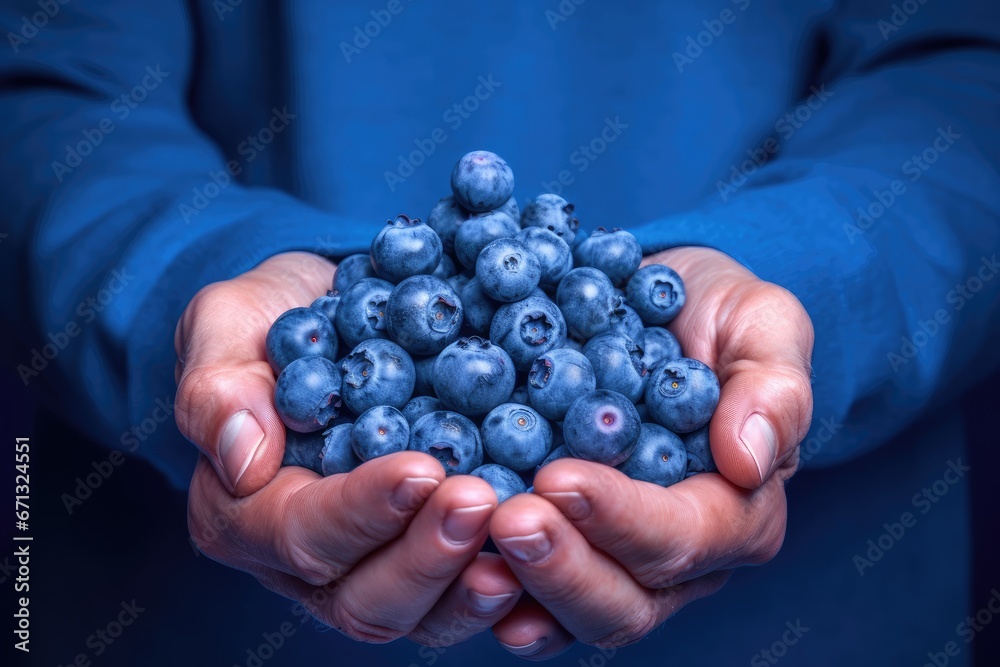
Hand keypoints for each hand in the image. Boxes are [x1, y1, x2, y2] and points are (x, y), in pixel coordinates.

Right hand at [175, 252, 521, 644]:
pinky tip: (548, 555)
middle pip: (364, 599)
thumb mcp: (226, 324)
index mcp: (245, 513)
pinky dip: (510, 586)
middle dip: (427, 556)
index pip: (302, 533)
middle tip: (481, 502)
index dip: (362, 510)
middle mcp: (305, 562)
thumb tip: (242, 455)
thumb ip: (216, 386)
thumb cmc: (272, 318)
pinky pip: (462, 595)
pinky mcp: (424, 557)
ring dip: (472, 585)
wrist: (331, 315)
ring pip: (419, 615)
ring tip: (525, 536)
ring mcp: (371, 567)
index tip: (421, 469)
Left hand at [488, 247, 813, 658]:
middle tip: (506, 519)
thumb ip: (774, 388)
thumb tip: (750, 462)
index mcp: (737, 512)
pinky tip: (445, 563)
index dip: (620, 517)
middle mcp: (677, 559)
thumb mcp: (763, 324)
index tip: (559, 477)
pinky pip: (522, 592)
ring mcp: (613, 561)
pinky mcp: (561, 546)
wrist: (651, 305)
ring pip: (570, 614)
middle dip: (562, 567)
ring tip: (467, 551)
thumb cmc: (715, 314)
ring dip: (516, 589)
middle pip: (625, 602)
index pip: (681, 538)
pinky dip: (483, 588)